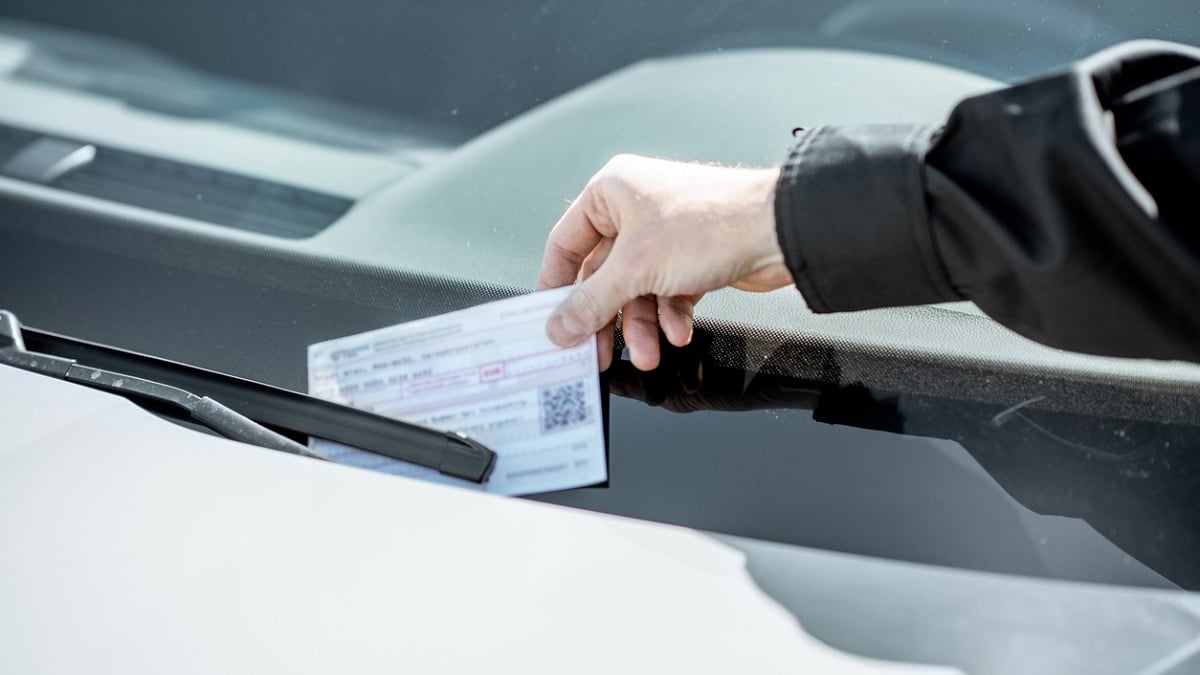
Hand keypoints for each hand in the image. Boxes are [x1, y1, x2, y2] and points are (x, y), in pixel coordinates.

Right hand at [536, 154, 791, 369]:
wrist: (779, 232)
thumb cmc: (710, 223)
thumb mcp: (634, 270)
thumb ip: (591, 302)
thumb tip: (558, 326)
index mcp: (611, 192)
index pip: (566, 244)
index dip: (555, 286)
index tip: (550, 320)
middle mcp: (636, 208)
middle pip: (603, 275)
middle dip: (605, 319)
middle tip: (596, 354)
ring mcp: (666, 234)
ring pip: (637, 290)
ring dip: (641, 327)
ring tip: (649, 354)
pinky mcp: (692, 257)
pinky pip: (667, 293)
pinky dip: (670, 317)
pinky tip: (677, 333)